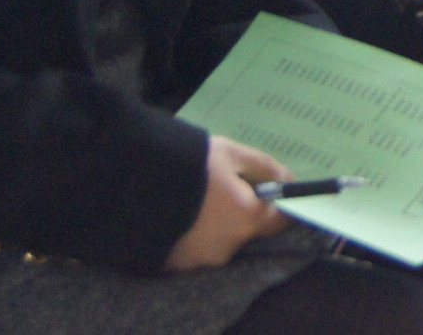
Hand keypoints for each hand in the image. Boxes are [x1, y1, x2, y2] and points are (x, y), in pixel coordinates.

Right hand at [165, 136, 289, 271]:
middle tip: (223, 189)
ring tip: (196, 201)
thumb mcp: (232, 155)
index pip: (281, 222)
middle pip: (248, 231)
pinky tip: (179, 216)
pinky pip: (194, 250)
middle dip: (242, 212)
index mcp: (247, 220)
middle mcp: (227, 248)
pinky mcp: (174, 266)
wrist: (132, 182)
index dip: (282, 207)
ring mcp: (199, 261)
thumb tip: (290, 180)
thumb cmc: (189, 164)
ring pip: (220, 241)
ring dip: (216, 225)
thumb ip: (266, 168)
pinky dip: (193, 236)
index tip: (274, 195)